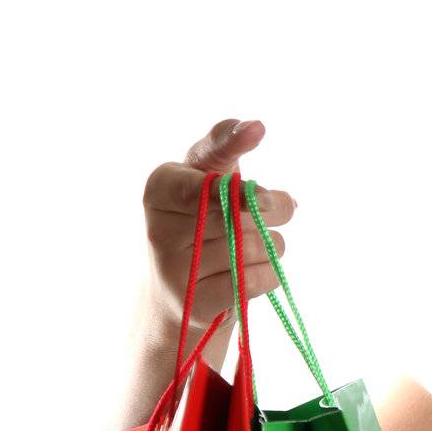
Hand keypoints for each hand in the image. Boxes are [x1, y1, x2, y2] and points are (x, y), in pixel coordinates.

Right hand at [140, 118, 296, 338]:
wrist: (179, 286)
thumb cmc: (200, 216)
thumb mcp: (204, 175)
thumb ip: (224, 147)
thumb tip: (253, 125)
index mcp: (160, 189)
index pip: (204, 186)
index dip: (240, 189)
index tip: (262, 189)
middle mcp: (159, 230)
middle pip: (244, 216)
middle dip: (271, 210)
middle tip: (272, 208)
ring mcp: (175, 272)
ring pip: (257, 247)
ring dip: (272, 244)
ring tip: (251, 245)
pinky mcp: (196, 305)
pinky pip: (258, 280)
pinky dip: (268, 274)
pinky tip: (250, 270)